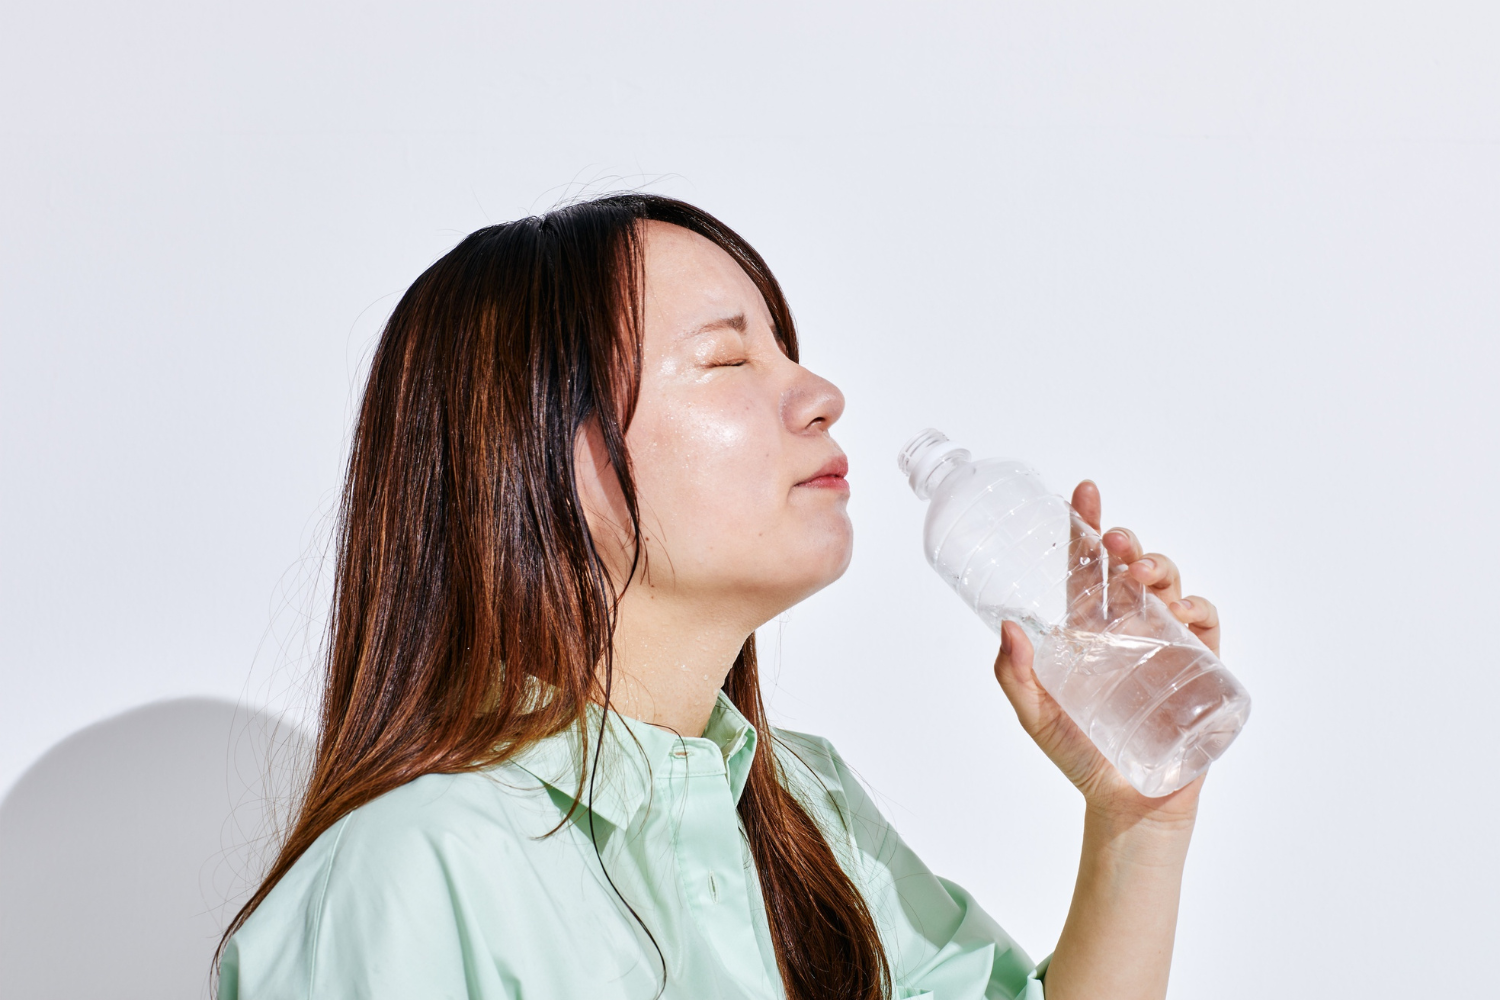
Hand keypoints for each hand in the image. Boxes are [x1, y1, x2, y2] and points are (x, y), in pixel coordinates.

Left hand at [991, 480, 1218, 827]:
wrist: (1128, 806)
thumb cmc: (1080, 758)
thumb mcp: (1035, 715)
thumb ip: (1015, 675)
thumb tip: (1008, 626)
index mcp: (1087, 630)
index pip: (1085, 569)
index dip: (1086, 528)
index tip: (1083, 492)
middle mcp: (1127, 629)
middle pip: (1128, 568)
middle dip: (1125, 543)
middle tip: (1115, 542)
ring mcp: (1166, 644)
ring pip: (1168, 585)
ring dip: (1159, 566)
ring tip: (1141, 573)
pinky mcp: (1200, 667)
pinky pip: (1206, 623)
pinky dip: (1197, 605)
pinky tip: (1179, 608)